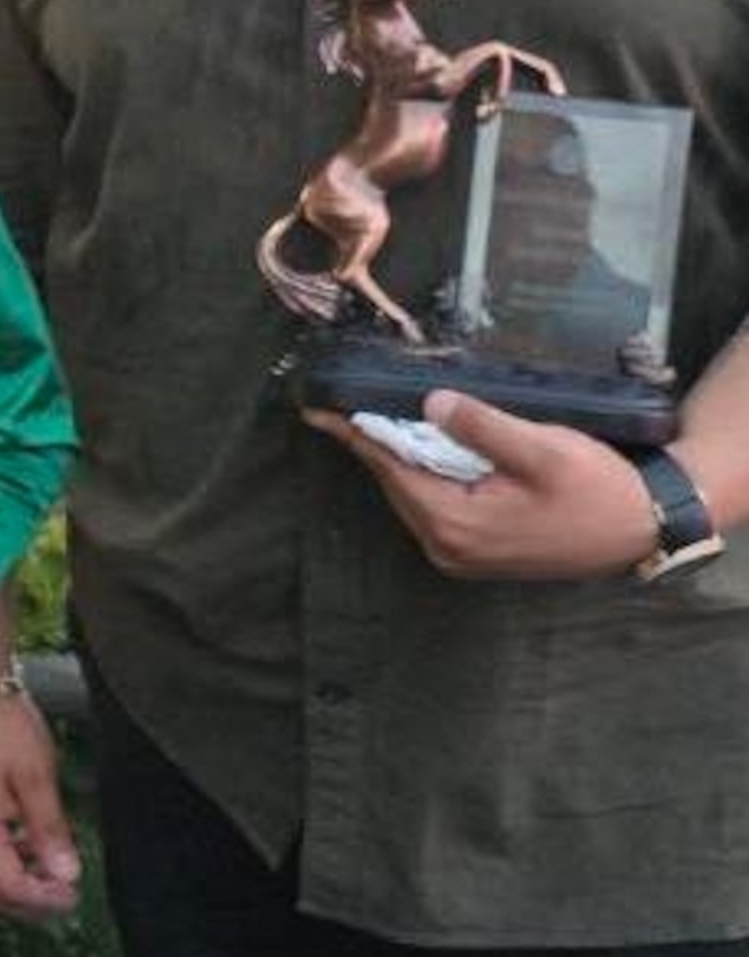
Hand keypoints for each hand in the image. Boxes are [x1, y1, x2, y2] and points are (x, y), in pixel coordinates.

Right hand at [0, 692, 79, 919]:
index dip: (44, 899)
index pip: (8, 887)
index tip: (75, 892)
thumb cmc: (1, 725)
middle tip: (65, 893)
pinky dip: (2, 863)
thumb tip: (67, 874)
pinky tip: (28, 847)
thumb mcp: (35, 775)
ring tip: (52, 871)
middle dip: (29, 903)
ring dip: (15, 885)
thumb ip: (49, 829)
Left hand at [307, 390, 658, 580]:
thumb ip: (482, 428)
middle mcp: (447, 546)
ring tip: (378, 418)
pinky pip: (432, 504)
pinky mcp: (475, 550)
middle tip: (346, 402)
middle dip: (374, 441)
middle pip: (395, 481)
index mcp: (455, 523)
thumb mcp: (542, 450)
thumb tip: (429, 404)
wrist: (641, 528)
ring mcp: (459, 554)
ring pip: (412, 493)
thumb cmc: (596, 490)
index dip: (353, 432)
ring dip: (399, 457)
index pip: (389, 466)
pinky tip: (422, 448)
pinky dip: (423, 475)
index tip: (314, 409)